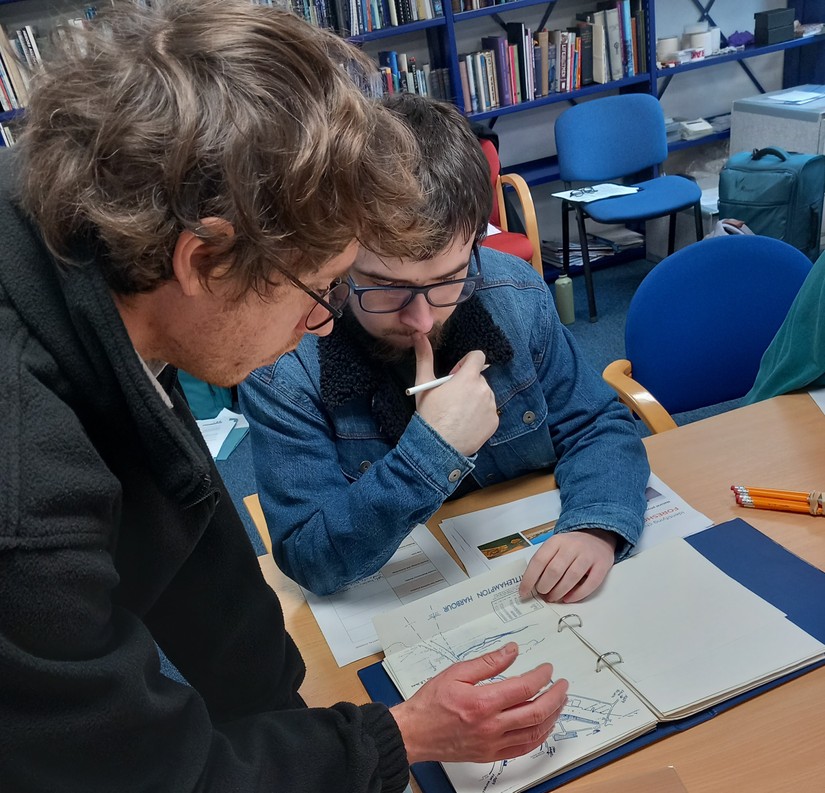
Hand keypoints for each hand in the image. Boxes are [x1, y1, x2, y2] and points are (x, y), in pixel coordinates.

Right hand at [390, 642, 567, 764]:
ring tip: (559, 702)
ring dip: (552, 716)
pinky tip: (544, 726)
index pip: (524, 688)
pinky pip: (524, 749)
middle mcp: (491, 726)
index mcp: (483, 702)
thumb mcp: (456, 672)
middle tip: (562, 685)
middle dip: (555, 696)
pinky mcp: (491, 755)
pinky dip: (539, 736)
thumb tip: (512, 651)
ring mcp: (493, 744)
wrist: (415, 733)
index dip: (541, 677)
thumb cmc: (431, 703)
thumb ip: (488, 662)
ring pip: (534, 732)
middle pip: (536, 712)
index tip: (547, 669)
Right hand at [412, 333, 498, 456]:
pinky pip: (489, 412)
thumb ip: (424, 357)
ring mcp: (491, 406)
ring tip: (458, 414)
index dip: (466, 363)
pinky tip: (465, 423)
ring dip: (474, 399)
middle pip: (479, 378)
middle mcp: (484, 389)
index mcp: (468, 377)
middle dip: (468, 384)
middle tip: (452, 399)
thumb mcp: (424, 384)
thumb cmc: (430, 414)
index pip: (478, 356)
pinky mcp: (494, 422)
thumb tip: (418, 335)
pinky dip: (480, 415)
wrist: (437, 446)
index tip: (455, 375)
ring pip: (484, 395)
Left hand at [519, 529, 617, 602]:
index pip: (539, 560)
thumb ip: (544, 562)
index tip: (523, 592)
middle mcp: (572, 546)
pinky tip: (569, 598)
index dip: (529, 578)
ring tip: (553, 598)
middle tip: (542, 594)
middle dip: (545, 586)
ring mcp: (588, 555)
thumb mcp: (555, 547)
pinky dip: (578, 594)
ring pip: (572, 576)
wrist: (597, 536)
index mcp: (556, 541)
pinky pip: (591, 583)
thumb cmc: (571, 546)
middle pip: (555, 569)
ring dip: (559, 591)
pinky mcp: (602, 565)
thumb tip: (531, 585)